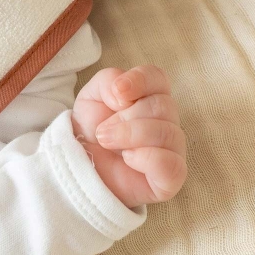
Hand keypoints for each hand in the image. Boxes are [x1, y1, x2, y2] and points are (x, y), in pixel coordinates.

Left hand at [71, 64, 186, 207]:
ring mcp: (173, 149)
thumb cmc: (92, 130)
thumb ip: (107, 80)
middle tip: (103, 130)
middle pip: (162, 106)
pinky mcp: (172, 177)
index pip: (158, 77)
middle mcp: (167, 121)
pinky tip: (128, 160)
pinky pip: (170, 163)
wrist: (82, 166)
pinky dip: (143, 159)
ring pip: (167, 132)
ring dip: (128, 136)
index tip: (118, 92)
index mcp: (150, 97)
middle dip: (125, 117)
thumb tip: (125, 92)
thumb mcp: (91, 96)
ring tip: (107, 142)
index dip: (140, 80)